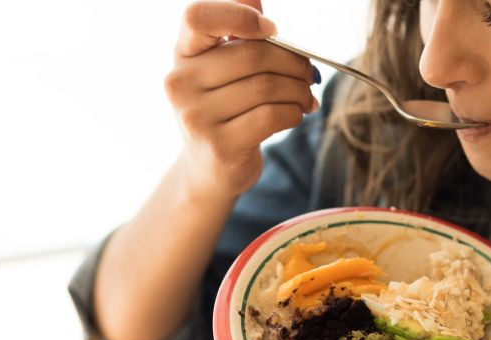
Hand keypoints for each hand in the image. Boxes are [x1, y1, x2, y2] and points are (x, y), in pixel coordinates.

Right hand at [165, 0, 317, 200]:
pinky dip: (294, 112)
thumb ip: (238, 32)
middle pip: (252, 54)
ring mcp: (196, 117)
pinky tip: (296, 114)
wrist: (209, 171)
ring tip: (306, 97)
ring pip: (268, 87)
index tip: (271, 30)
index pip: (197, 16)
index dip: (239, 16)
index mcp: (182, 54)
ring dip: (299, 90)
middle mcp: (181, 83)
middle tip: (309, 73)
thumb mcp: (222, 68)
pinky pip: (272, 116)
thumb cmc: (224, 110)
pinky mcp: (220, 146)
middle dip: (293, 62)